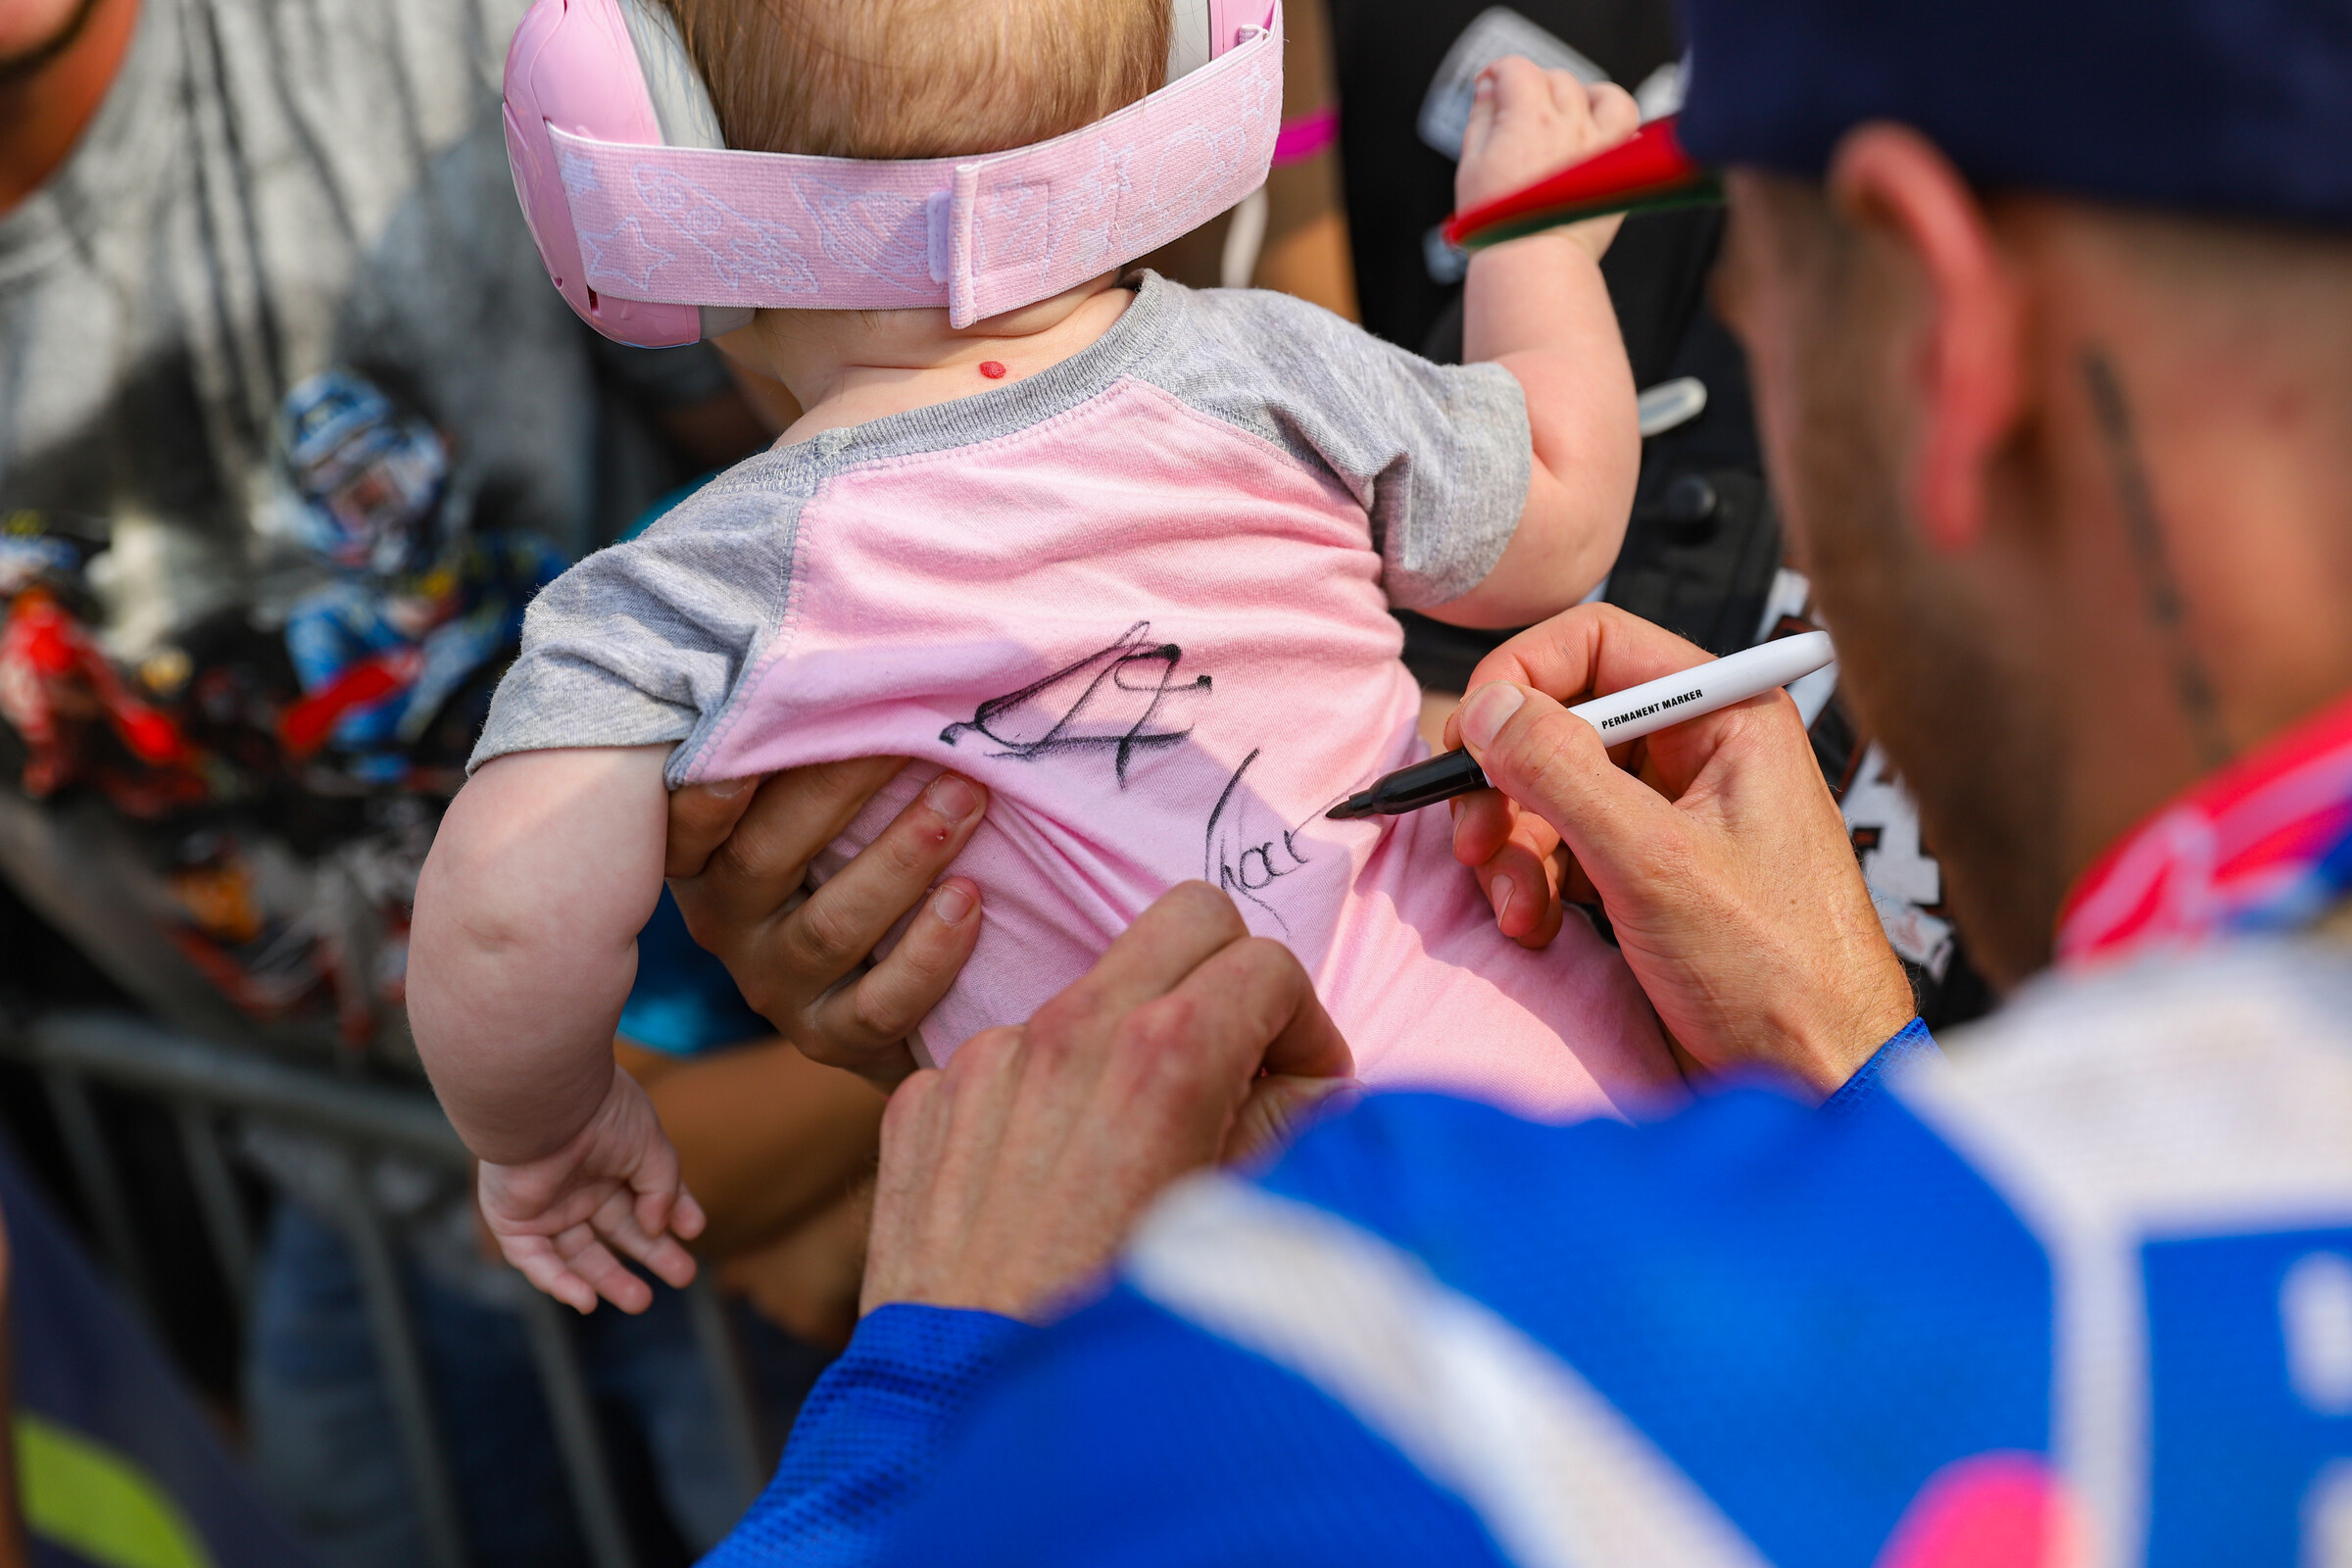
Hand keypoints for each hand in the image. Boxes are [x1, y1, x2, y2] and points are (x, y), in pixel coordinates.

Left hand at [477, 1063, 705, 1313]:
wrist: (546, 1104)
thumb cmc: (601, 1112)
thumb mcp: (651, 1147)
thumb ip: (663, 1188)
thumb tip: (658, 1228)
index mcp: (610, 1159)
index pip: (646, 1195)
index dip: (673, 1213)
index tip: (694, 1230)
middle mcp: (578, 1184)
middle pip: (617, 1231)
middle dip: (650, 1254)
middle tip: (683, 1276)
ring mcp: (547, 1205)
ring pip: (578, 1255)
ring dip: (607, 1280)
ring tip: (642, 1301)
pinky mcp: (515, 1222)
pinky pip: (535, 1261)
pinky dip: (558, 1283)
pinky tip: (586, 1302)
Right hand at [665, 759, 987, 1088]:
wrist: (892, 990)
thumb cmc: (853, 853)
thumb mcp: (818, 802)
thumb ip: (811, 744)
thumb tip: (860, 643)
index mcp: (708, 857)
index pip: (684, 824)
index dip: (705, 792)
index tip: (741, 747)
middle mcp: (727, 922)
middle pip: (764, 858)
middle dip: (842, 791)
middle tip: (919, 731)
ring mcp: (776, 986)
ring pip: (830, 928)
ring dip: (903, 859)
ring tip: (966, 799)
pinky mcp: (831, 1040)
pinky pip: (878, 1008)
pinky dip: (928, 954)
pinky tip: (972, 900)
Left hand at [863, 883, 1354, 1323]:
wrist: (965, 1412)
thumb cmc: (1116, 1331)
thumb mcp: (1238, 1226)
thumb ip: (1289, 1129)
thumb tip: (1313, 1085)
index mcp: (1166, 1058)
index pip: (1269, 963)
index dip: (1304, 1024)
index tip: (1301, 1085)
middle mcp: (1071, 1033)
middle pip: (1188, 918)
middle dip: (1230, 976)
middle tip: (1238, 1064)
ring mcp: (988, 1059)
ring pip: (1092, 990)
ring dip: (1131, 1040)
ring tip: (1132, 1144)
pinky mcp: (927, 1097)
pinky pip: (1007, 1057)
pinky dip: (1045, 1096)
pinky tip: (1047, 1183)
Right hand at [1447, 605, 1915, 1096]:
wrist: (1818, 1080)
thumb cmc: (1779, 974)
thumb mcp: (1654, 862)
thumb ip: (1562, 772)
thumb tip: (1486, 706)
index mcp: (1725, 717)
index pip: (1597, 644)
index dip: (1521, 679)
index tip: (1473, 737)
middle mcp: (1696, 753)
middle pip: (1559, 721)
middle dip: (1506, 783)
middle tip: (1476, 837)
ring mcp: (1668, 816)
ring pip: (1547, 791)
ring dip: (1514, 848)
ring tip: (1518, 907)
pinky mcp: (1645, 874)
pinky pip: (1559, 849)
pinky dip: (1533, 884)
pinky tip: (1539, 928)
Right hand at [1457, 57, 1639, 261]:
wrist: (1533, 265)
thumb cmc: (1497, 225)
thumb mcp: (1472, 165)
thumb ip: (1481, 118)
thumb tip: (1490, 89)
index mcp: (1529, 117)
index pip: (1517, 69)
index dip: (1498, 73)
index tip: (1490, 86)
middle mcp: (1570, 123)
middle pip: (1558, 79)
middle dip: (1536, 86)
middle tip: (1519, 109)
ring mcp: (1600, 146)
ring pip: (1608, 97)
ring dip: (1590, 96)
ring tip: (1574, 112)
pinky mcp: (1618, 173)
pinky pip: (1631, 136)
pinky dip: (1617, 133)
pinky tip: (1596, 144)